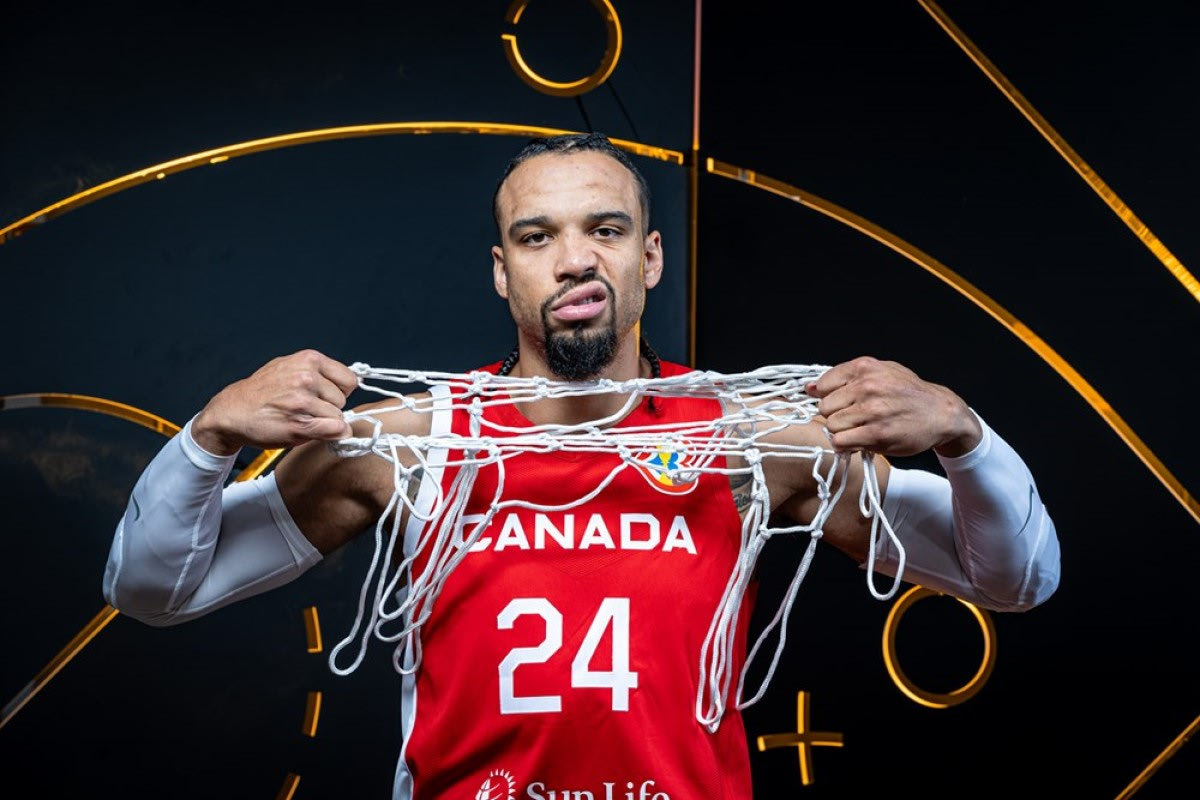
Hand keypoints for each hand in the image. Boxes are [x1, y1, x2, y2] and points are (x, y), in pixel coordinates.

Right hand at [191, 349, 359, 454]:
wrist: (233, 411)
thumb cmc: (262, 391)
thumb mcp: (288, 367)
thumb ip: (318, 372)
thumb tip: (352, 384)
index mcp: (308, 360)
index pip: (349, 379)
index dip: (340, 391)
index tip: (327, 396)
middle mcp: (306, 377)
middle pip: (343, 400)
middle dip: (329, 406)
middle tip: (304, 408)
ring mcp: (303, 401)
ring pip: (338, 417)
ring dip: (324, 421)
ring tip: (299, 417)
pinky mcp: (299, 424)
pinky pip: (335, 431)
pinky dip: (332, 435)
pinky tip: (313, 431)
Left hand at [805, 356, 981, 456]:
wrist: (941, 413)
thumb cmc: (908, 393)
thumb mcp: (880, 372)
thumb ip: (844, 377)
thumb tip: (808, 387)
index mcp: (865, 368)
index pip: (822, 385)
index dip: (829, 398)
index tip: (841, 403)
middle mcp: (867, 386)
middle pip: (825, 408)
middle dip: (835, 416)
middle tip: (854, 419)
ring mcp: (872, 411)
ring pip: (831, 426)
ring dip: (842, 432)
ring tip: (860, 429)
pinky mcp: (877, 434)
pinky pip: (841, 442)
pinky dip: (846, 445)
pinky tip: (860, 440)